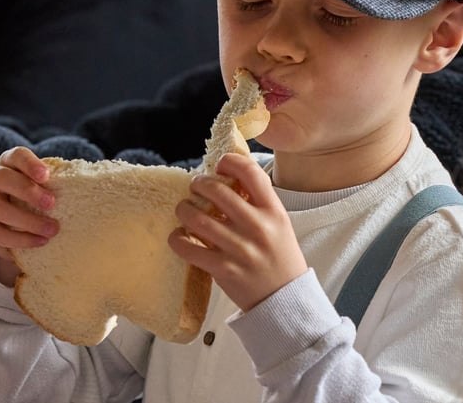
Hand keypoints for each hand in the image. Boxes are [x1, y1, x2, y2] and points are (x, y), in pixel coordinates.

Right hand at [0, 146, 58, 286]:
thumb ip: (60, 180)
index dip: (30, 164)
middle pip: (2, 179)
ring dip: (25, 221)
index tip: (47, 176)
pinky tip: (37, 244)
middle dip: (27, 192)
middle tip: (52, 205)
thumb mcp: (48, 184)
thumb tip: (95, 180)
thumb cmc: (40, 193)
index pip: (16, 156)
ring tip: (51, 231)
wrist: (16, 217)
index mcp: (9, 161)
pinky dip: (15, 241)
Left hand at [169, 153, 307, 310]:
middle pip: (217, 191)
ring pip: (197, 218)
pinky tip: (179, 236)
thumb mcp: (278, 223)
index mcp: (273, 211)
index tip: (221, 166)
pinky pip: (189, 248)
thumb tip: (227, 179)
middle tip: (196, 186)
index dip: (230, 162)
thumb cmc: (280, 257)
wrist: (285, 299)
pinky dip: (177, 239)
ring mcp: (239, 249)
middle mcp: (257, 227)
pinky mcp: (223, 270)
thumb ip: (258, 202)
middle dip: (199, 183)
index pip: (250, 172)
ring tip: (184, 209)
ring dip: (184, 209)